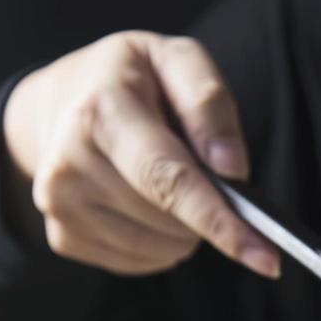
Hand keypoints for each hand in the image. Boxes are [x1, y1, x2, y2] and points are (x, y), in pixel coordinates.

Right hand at [1, 30, 278, 277]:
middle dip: (207, 211)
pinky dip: (159, 242)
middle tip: (200, 172)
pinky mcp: (62, 238)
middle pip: (171, 222)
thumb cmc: (127, 78)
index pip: (168, 180)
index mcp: (101, 113)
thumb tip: (232, 169)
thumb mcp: (173, 57)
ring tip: (166, 182)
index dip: (219, 221)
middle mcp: (70, 164)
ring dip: (184, 229)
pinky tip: (144, 203)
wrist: (55, 101)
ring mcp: (60, 206)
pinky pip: (140, 263)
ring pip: (162, 251)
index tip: (265, 256)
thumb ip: (209, 102)